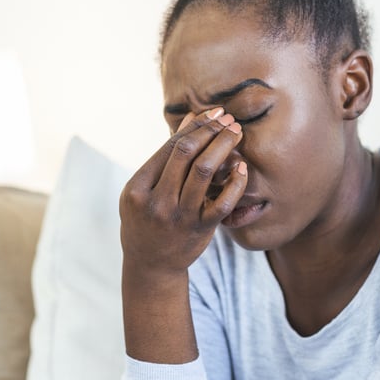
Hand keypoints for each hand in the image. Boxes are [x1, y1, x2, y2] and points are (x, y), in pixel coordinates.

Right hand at [119, 108, 247, 278]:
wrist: (150, 265)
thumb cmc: (146, 219)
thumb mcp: (144, 189)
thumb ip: (166, 156)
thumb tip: (191, 118)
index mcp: (138, 188)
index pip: (169, 147)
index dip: (194, 127)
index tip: (212, 113)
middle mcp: (156, 201)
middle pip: (185, 154)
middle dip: (210, 131)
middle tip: (228, 119)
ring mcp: (179, 216)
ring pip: (204, 172)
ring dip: (223, 146)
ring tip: (236, 133)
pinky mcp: (200, 229)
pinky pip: (223, 202)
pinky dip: (235, 182)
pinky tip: (241, 167)